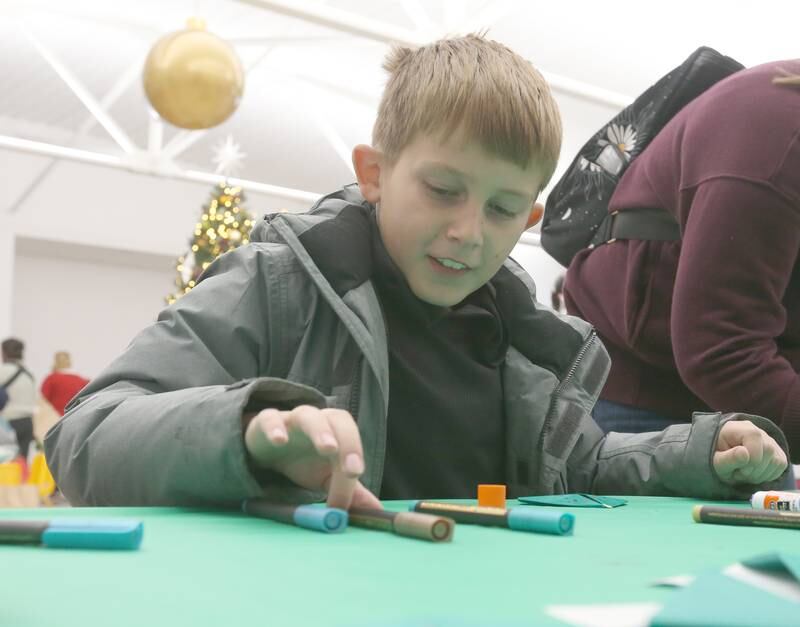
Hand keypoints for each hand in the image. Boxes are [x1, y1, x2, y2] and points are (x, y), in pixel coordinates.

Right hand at [244, 405, 381, 509]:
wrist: (266, 448)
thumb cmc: (303, 460)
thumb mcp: (326, 478)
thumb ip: (350, 492)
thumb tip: (376, 512)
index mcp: (336, 431)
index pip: (350, 437)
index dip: (355, 452)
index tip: (356, 474)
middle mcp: (318, 420)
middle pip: (337, 419)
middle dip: (347, 440)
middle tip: (350, 467)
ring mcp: (291, 419)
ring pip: (307, 415)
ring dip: (320, 430)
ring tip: (328, 448)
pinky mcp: (264, 422)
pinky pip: (269, 419)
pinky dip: (274, 427)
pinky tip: (279, 441)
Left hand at [713, 420, 787, 483]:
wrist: (721, 460)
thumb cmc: (716, 459)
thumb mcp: (716, 461)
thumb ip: (728, 458)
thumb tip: (744, 453)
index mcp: (740, 428)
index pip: (755, 438)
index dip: (750, 459)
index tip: (737, 468)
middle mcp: (758, 431)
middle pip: (768, 451)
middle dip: (753, 469)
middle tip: (738, 473)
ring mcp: (770, 441)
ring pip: (777, 461)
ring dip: (760, 474)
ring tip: (744, 473)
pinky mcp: (777, 452)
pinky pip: (780, 466)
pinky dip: (767, 475)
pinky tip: (753, 473)